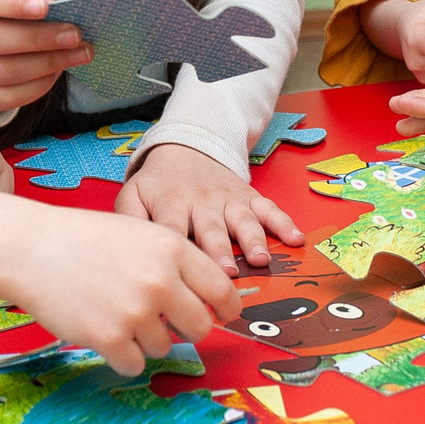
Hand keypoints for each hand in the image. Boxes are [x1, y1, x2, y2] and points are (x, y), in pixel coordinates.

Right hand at [0, 0, 90, 111]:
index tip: (45, 7)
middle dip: (38, 39)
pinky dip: (34, 88)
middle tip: (75, 36)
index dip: (11, 4)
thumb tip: (55, 14)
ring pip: (0, 72)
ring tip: (76, 55)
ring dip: (45, 65)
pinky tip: (55, 73)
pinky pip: (1, 99)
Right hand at [7, 204, 241, 376]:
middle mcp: (159, 281)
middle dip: (186, 329)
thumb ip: (175, 263)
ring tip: (116, 313)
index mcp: (172, 249)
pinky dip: (123, 356)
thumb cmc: (84, 240)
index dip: (227, 308)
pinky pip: (136, 364)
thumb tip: (208, 301)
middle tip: (163, 321)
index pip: (222, 290)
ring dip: (145, 340)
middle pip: (200, 327)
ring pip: (164, 347)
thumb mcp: (140, 234)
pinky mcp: (110, 338)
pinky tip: (104, 332)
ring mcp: (135, 311)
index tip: (225, 317)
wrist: (32, 248)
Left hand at [115, 142, 303, 270]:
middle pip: (211, 229)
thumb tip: (128, 255)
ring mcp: (229, 199)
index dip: (177, 251)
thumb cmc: (159, 183)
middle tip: (227, 274)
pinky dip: (284, 223)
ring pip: (243, 221)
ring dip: (253, 240)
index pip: (172, 229)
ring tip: (260, 260)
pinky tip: (296, 239)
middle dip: (220, 251)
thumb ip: (130, 221)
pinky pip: (270, 209)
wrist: (187, 147)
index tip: (180, 276)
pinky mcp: (249, 197)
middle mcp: (202, 202)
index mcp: (171, 203)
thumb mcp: (134, 195)